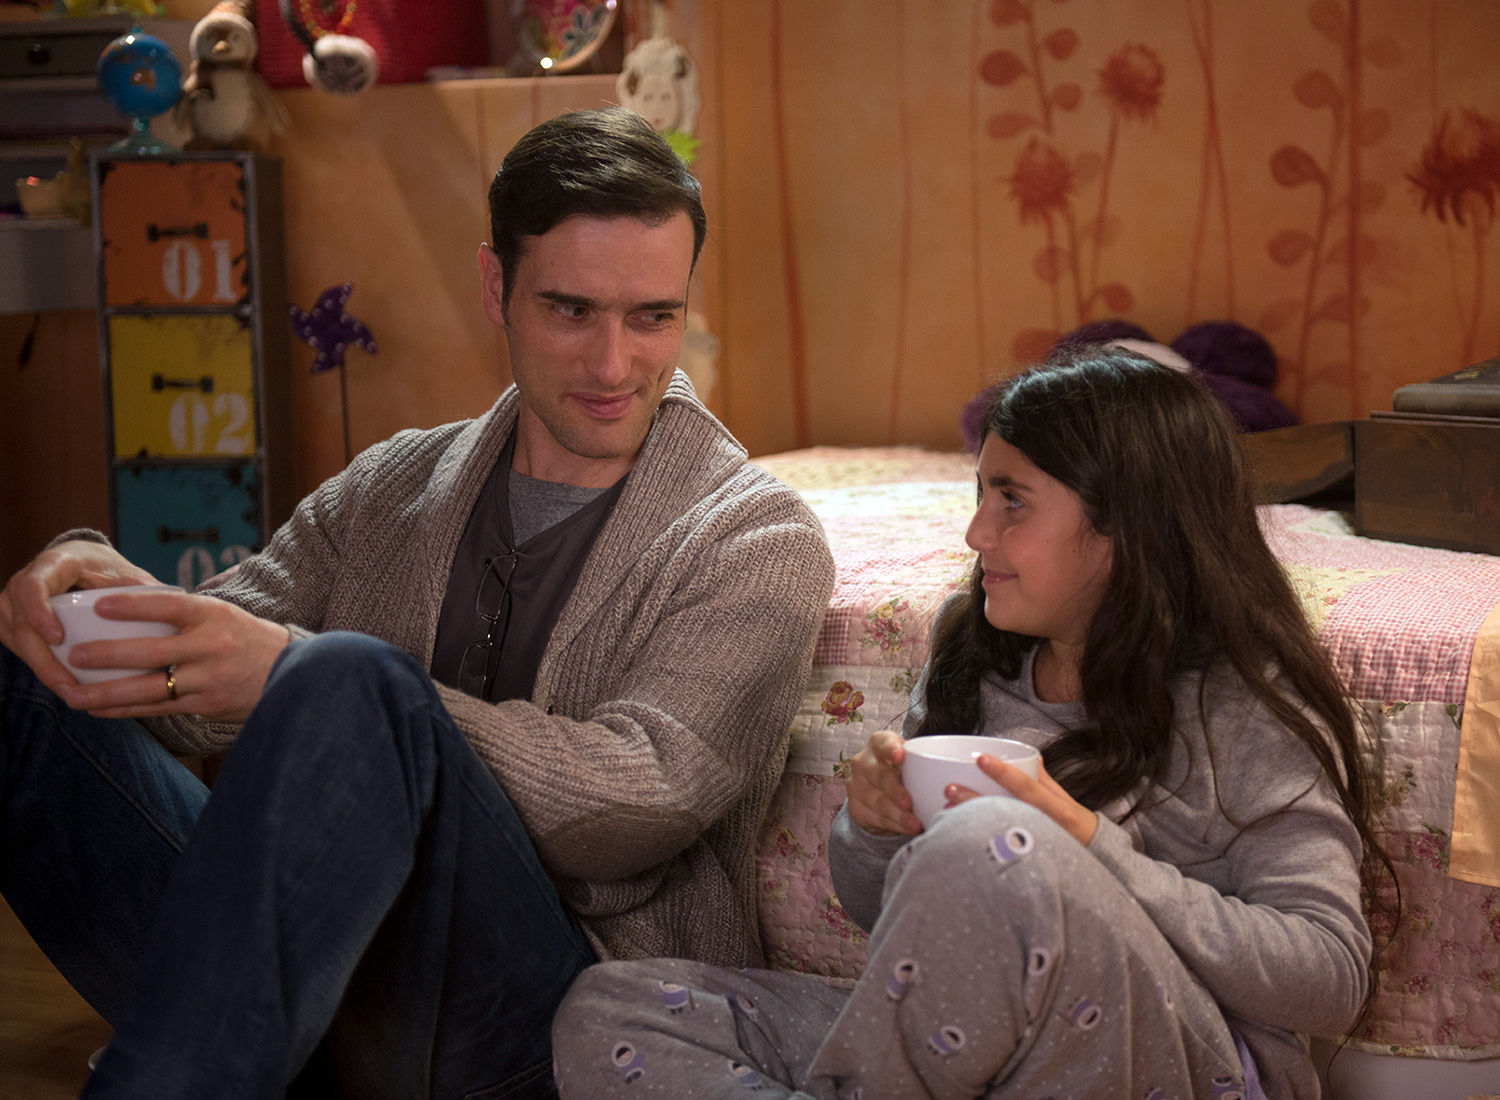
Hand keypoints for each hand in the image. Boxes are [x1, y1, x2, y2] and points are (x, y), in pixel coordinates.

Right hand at [0, 539, 158, 692]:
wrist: (81, 564)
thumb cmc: (104, 568)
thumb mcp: (122, 571)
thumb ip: (140, 587)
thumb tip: (163, 605)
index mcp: (53, 564)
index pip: (32, 587)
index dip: (39, 612)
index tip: (58, 638)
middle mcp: (24, 582)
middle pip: (21, 624)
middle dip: (43, 660)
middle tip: (70, 686)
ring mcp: (13, 605)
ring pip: (18, 641)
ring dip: (43, 670)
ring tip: (71, 693)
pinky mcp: (13, 623)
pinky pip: (21, 649)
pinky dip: (42, 668)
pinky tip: (65, 687)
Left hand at [60, 589, 289, 723]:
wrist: (289, 671)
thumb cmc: (245, 638)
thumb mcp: (221, 614)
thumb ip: (182, 612)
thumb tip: (125, 601)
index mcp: (214, 616)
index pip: (169, 607)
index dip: (133, 606)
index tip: (99, 605)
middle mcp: (211, 647)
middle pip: (152, 653)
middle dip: (110, 656)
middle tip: (75, 657)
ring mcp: (209, 680)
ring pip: (151, 689)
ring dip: (108, 693)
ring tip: (74, 695)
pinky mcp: (206, 706)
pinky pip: (159, 709)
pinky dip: (126, 709)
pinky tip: (99, 710)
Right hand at [845, 729, 921, 836]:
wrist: (881, 793)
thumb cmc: (905, 772)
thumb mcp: (913, 763)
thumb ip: (930, 765)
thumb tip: (964, 777)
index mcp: (879, 744)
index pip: (882, 742)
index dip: (890, 748)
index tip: (900, 756)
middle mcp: (863, 762)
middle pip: (878, 775)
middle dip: (894, 790)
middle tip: (909, 802)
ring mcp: (856, 786)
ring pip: (877, 801)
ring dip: (897, 815)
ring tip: (916, 824)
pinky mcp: (856, 808)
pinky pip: (876, 818)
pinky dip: (894, 825)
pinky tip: (907, 829)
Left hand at [945, 756, 1098, 846]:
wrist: (1093, 860)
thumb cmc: (1075, 826)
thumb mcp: (1064, 801)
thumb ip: (1044, 781)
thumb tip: (1030, 756)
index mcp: (1056, 810)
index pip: (1027, 787)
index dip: (1003, 773)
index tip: (980, 759)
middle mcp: (1044, 829)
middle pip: (1005, 812)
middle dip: (974, 800)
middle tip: (949, 788)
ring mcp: (1032, 848)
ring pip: (997, 834)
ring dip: (969, 821)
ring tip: (945, 811)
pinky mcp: (1023, 863)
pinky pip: (997, 853)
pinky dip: (976, 843)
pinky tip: (957, 836)